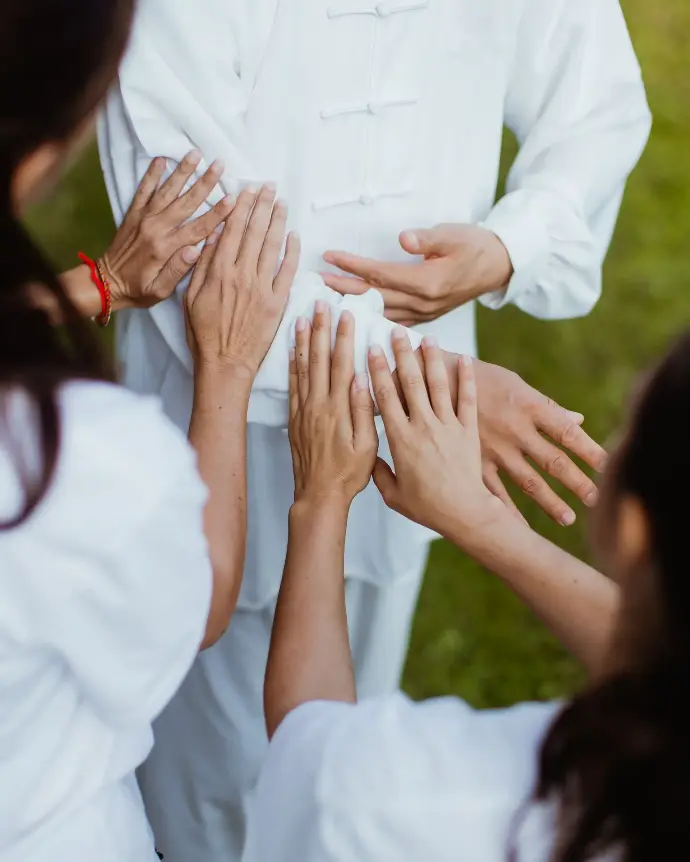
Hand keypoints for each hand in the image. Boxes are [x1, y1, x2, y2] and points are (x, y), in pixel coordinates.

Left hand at [102, 150, 234, 309]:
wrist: (105, 283)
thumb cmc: (138, 290)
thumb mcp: (160, 291)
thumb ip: (178, 271)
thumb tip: (196, 251)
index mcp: (166, 248)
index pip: (198, 228)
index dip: (218, 213)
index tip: (233, 198)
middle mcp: (156, 228)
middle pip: (186, 202)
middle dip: (205, 182)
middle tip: (220, 164)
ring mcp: (143, 218)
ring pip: (167, 190)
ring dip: (182, 171)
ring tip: (195, 153)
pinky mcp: (133, 214)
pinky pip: (143, 190)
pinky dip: (151, 174)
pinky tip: (161, 159)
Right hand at [185, 184, 299, 376]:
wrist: (224, 363)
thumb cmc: (203, 333)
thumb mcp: (191, 297)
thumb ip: (203, 265)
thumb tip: (212, 236)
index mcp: (219, 271)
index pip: (232, 230)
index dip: (241, 207)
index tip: (247, 190)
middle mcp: (241, 275)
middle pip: (254, 232)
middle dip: (262, 205)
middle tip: (269, 187)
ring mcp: (262, 287)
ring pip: (272, 246)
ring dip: (278, 221)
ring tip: (282, 202)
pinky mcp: (277, 302)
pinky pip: (287, 271)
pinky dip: (291, 251)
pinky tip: (294, 236)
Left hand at [289, 303, 377, 507]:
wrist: (318, 495)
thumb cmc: (347, 474)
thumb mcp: (367, 446)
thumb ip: (363, 411)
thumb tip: (361, 379)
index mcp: (338, 408)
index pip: (342, 364)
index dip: (344, 337)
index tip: (346, 315)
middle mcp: (318, 404)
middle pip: (319, 358)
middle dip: (321, 329)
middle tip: (321, 304)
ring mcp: (304, 410)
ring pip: (302, 367)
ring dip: (303, 340)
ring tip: (302, 316)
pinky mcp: (295, 418)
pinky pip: (291, 385)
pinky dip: (290, 364)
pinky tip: (290, 350)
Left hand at [322, 224, 512, 324]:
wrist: (498, 266)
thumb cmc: (475, 246)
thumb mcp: (453, 235)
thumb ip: (426, 239)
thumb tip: (403, 239)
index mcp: (427, 283)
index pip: (379, 273)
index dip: (352, 265)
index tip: (328, 256)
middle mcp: (422, 303)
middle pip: (373, 296)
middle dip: (341, 289)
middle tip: (314, 283)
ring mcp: (423, 314)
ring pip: (379, 312)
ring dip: (351, 305)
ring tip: (326, 299)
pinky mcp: (424, 316)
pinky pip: (391, 321)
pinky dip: (370, 318)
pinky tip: (353, 318)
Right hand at [369, 330, 503, 537]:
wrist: (464, 512)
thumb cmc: (427, 506)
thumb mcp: (393, 494)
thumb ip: (379, 472)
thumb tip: (370, 458)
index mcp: (400, 439)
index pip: (385, 397)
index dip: (378, 371)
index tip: (372, 350)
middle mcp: (423, 426)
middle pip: (410, 382)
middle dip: (402, 354)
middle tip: (396, 332)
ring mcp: (448, 426)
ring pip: (438, 384)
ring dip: (432, 359)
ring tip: (427, 338)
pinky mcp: (468, 431)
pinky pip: (467, 399)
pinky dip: (467, 378)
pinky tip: (465, 359)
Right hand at [470, 358, 604, 525]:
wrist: (434, 380)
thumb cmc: (480, 378)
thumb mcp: (516, 385)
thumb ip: (547, 406)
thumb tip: (578, 419)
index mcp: (529, 406)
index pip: (568, 432)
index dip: (590, 450)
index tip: (607, 466)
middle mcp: (515, 430)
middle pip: (554, 461)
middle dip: (578, 482)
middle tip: (597, 499)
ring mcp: (494, 448)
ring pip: (528, 481)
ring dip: (550, 502)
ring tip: (568, 519)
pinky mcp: (473, 461)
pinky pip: (495, 491)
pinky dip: (509, 511)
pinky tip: (521, 527)